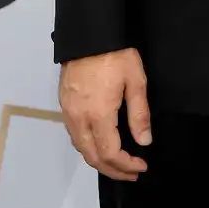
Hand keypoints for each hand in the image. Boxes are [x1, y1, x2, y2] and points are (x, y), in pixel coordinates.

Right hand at [59, 48, 150, 182]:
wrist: (89, 34)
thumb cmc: (116, 55)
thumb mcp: (136, 81)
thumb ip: (139, 114)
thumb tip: (144, 141)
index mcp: (98, 114)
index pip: (110, 153)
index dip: (126, 165)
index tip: (141, 166)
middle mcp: (79, 118)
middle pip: (92, 156)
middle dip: (113, 170)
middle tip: (132, 173)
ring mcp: (68, 112)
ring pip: (81, 147)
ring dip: (99, 160)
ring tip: (118, 164)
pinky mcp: (64, 104)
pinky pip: (74, 135)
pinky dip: (88, 147)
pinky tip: (100, 145)